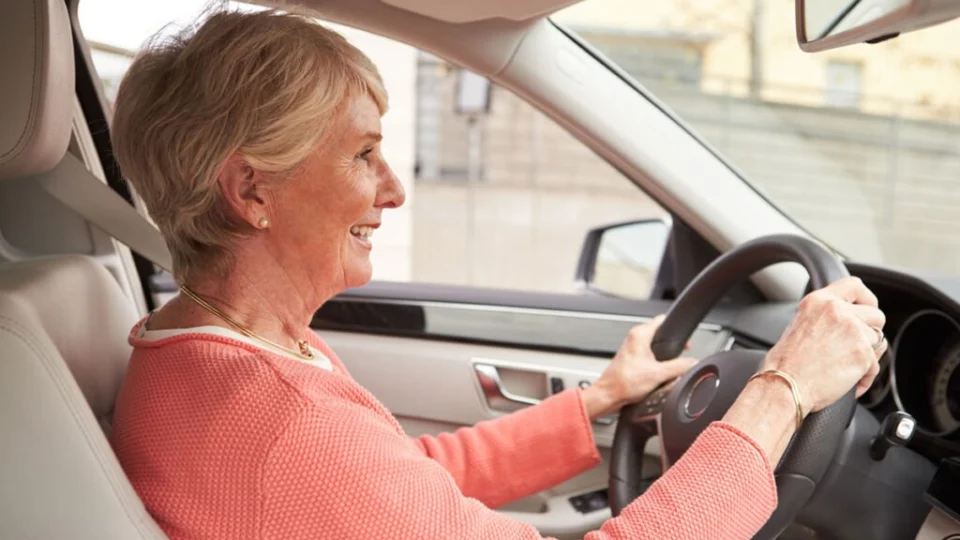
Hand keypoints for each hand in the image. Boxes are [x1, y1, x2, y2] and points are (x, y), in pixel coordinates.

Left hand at [582, 315, 697, 419]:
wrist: (609, 395)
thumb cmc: (624, 382)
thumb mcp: (659, 374)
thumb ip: (679, 366)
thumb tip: (692, 363)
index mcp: (640, 334)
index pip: (662, 320)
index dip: (676, 328)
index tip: (686, 338)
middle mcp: (634, 338)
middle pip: (660, 334)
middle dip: (672, 344)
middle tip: (681, 354)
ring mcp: (631, 348)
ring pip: (654, 346)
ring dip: (664, 355)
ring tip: (670, 366)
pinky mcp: (631, 359)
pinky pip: (649, 356)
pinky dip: (656, 362)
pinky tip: (659, 373)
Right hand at [762, 276, 887, 415]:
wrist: (785, 385)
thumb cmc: (785, 364)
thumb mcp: (799, 326)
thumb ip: (823, 318)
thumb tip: (842, 323)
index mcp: (819, 302)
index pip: (854, 285)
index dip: (866, 299)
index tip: (867, 309)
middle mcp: (837, 311)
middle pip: (876, 315)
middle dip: (870, 332)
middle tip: (855, 347)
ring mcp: (853, 331)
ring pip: (878, 340)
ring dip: (868, 355)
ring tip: (847, 367)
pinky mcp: (863, 353)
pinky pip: (875, 365)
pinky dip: (865, 377)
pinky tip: (847, 382)